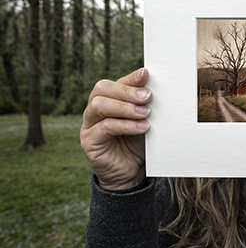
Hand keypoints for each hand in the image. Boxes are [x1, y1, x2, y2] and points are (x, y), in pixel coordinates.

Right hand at [80, 68, 151, 190]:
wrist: (131, 173)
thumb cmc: (138, 143)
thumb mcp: (144, 120)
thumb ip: (145, 104)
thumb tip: (155, 87)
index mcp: (107, 101)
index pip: (114, 83)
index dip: (130, 78)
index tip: (146, 74)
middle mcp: (94, 110)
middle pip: (101, 89)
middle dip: (127, 91)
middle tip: (148, 96)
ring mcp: (88, 125)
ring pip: (99, 105)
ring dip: (125, 107)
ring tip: (146, 113)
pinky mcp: (89, 141)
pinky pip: (104, 127)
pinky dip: (125, 125)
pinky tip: (142, 128)